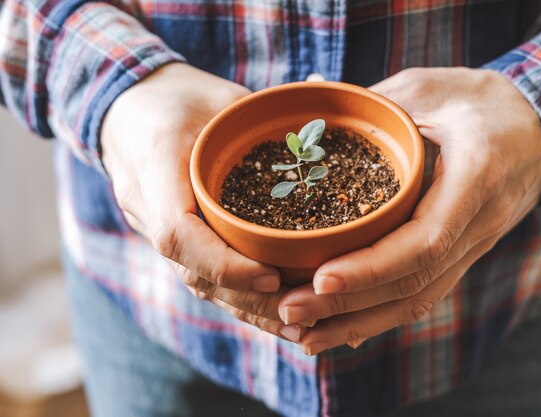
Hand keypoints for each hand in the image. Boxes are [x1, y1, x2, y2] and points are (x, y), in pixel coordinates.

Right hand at [101, 63, 303, 342]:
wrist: (128, 108)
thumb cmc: (177, 98)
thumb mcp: (218, 96)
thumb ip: (262, 118)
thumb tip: (323, 120)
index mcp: (155, 169)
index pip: (178, 235)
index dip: (223, 264)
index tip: (271, 276)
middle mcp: (149, 210)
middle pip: (193, 273)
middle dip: (247, 298)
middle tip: (300, 312)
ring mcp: (155, 229)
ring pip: (198, 283)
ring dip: (246, 309)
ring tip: (297, 326)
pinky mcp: (172, 238)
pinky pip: (200, 276)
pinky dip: (237, 297)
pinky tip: (274, 314)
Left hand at [278, 67, 540, 354]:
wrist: (536, 128)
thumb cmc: (479, 102)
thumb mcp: (428, 88)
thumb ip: (374, 107)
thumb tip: (309, 114)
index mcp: (475, 177)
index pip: (425, 240)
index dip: (373, 266)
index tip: (322, 278)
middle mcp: (477, 224)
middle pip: (413, 282)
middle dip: (349, 303)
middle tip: (289, 311)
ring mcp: (472, 247)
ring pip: (416, 299)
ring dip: (358, 322)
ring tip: (303, 333)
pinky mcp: (460, 256)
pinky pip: (421, 294)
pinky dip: (379, 316)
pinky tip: (340, 331)